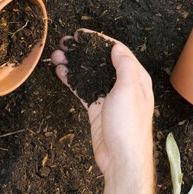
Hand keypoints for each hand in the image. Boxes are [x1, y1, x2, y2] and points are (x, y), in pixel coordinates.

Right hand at [51, 29, 155, 193]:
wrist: (121, 159)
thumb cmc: (129, 125)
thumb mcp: (129, 89)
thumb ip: (124, 66)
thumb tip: (116, 47)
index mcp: (136, 77)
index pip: (117, 51)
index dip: (98, 40)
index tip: (81, 34)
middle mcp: (124, 85)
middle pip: (100, 61)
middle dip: (82, 51)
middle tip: (64, 42)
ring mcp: (109, 97)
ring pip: (89, 75)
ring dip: (74, 64)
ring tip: (56, 55)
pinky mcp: (97, 109)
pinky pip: (83, 90)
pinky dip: (72, 80)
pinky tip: (60, 72)